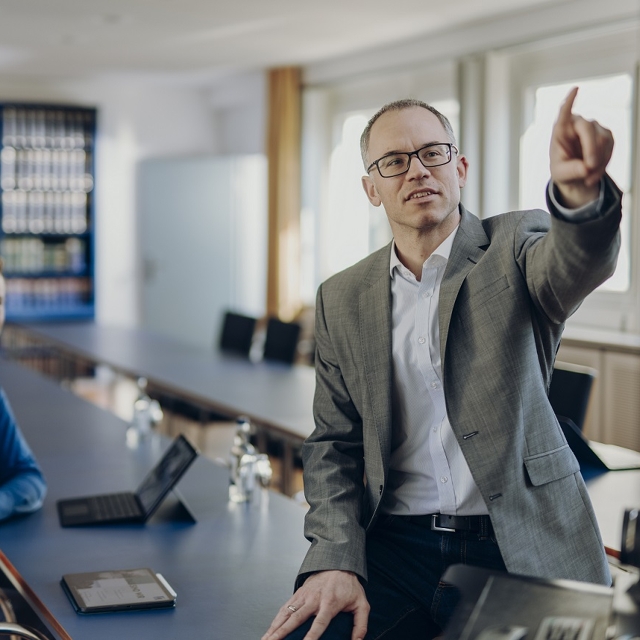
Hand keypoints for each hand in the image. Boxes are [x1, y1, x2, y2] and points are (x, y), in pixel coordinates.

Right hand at [261, 570, 369, 639]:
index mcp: (330, 603)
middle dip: (283, 633)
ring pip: (286, 613)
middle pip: (296, 619)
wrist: (337, 562)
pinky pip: (284, 608)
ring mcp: (304, 596)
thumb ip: (360, 625)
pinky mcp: (298, 594)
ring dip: (275, 628)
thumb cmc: (349, 586)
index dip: (311, 635)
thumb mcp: (361, 604)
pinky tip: (269, 631)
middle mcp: (314, 599)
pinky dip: (275, 620)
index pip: (319, 622)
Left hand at [549, 86, 613, 207]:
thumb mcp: (561, 174)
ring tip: (587, 176)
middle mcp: (578, 124)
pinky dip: (604, 164)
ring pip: (602, 141)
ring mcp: (594, 128)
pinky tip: (594, 172)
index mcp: (561, 130)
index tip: (575, 89)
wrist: (576, 175)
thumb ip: (571, 170)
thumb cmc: (563, 170)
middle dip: (590, 151)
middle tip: (588, 169)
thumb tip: (587, 167)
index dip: (569, 101)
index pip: (564, 113)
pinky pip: (610, 148)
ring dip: (597, 162)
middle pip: (588, 130)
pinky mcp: (607, 135)